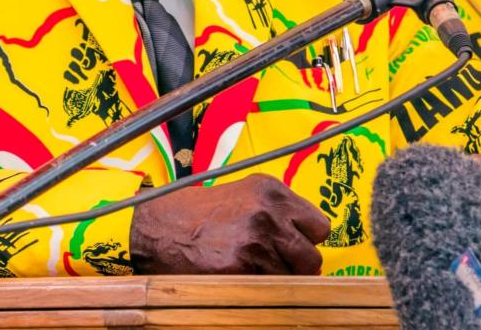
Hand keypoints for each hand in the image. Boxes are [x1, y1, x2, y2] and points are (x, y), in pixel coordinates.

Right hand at [130, 173, 330, 274]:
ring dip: (277, 279)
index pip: (320, 227)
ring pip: (292, 278)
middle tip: (276, 263)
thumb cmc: (201, 213)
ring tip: (252, 268)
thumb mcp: (245, 195)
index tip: (296, 244)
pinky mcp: (241, 269)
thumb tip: (310, 244)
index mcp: (272, 192)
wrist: (160, 227)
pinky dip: (260, 290)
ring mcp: (256, 243)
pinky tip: (240, 276)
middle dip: (298, 265)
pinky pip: (269, 290)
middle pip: (312, 256)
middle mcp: (268, 214)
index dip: (308, 239)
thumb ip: (280, 212)